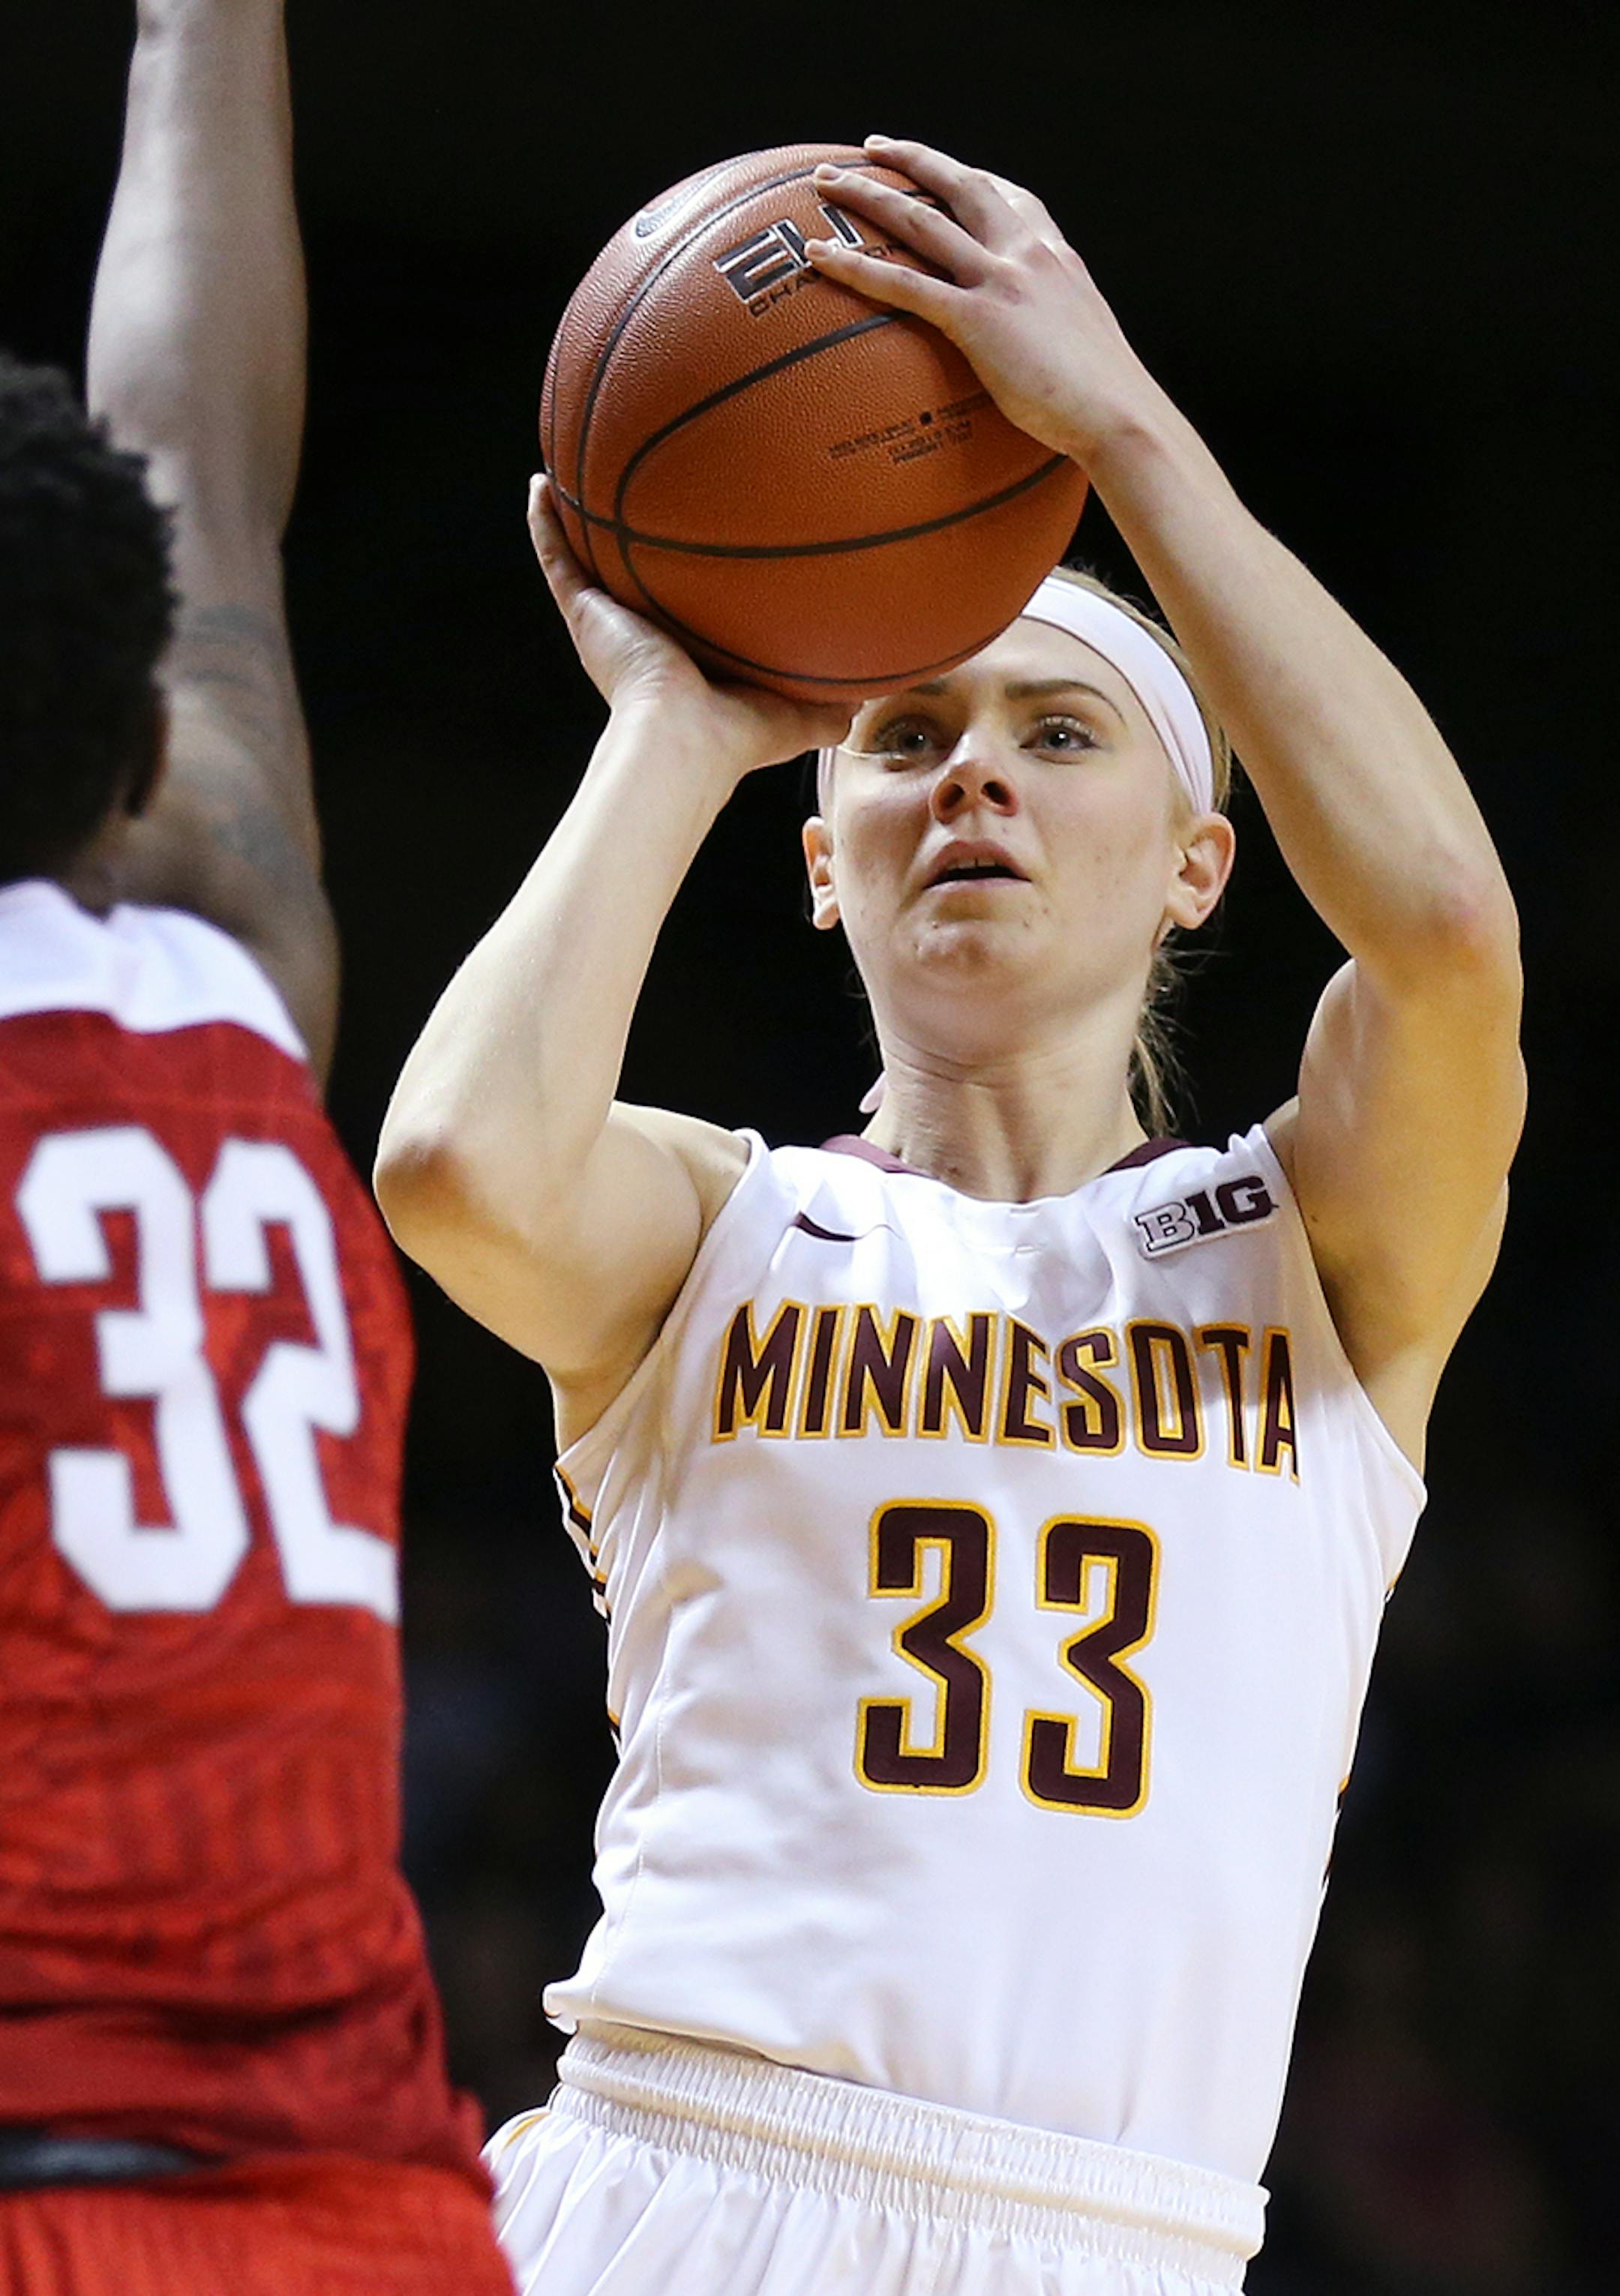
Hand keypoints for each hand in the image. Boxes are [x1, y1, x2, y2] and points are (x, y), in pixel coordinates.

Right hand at [528, 479, 851, 778]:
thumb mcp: (799, 714)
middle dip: (634, 546)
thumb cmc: (738, 737)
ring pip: (587, 561)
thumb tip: (870, 694)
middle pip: (635, 578)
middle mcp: (645, 636)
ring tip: (574, 477)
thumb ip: (832, 702)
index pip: (689, 610)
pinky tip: (538, 484)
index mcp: (688, 657)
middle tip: (640, 499)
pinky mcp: (585, 614)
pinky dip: (543, 522)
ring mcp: (610, 622)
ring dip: (577, 522)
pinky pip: (557, 557)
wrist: (686, 741)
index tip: (701, 547)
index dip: (691, 582)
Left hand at [804, 137, 1164, 468]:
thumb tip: (1043, 367)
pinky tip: (818, 256)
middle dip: (910, 159)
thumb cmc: (1106, 405)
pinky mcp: (977, 318)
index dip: (971, 178)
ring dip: (867, 194)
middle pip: (959, 185)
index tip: (942, 168)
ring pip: (919, 219)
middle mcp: (1028, 253)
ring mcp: (1001, 280)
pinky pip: (902, 284)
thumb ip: (1057, 339)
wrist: (1120, 416)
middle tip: (869, 149)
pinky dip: (855, 265)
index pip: (1012, 198)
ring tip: (824, 184)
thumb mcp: (1088, 351)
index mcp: (1057, 258)